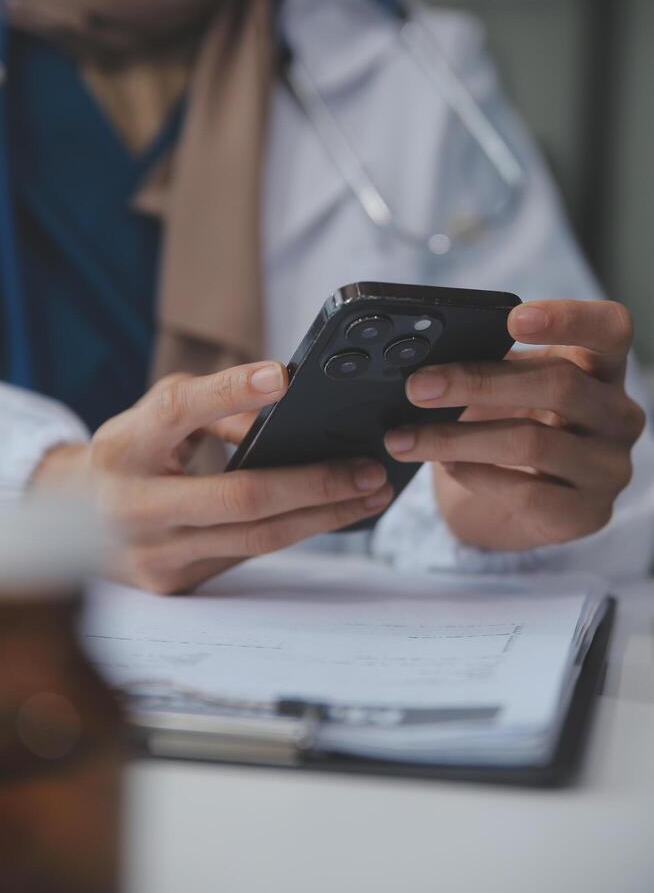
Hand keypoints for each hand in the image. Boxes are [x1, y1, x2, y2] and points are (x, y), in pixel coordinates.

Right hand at [33, 362, 391, 592]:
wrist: (76, 522)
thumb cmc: (133, 454)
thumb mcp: (156, 419)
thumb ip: (212, 408)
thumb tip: (286, 415)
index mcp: (124, 447)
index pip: (177, 412)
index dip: (230, 392)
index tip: (284, 377)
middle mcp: (132, 504)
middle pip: (240, 496)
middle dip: (314, 482)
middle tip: (368, 467)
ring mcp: (152, 553)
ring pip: (256, 538)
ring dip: (323, 516)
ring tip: (369, 494)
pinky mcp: (173, 582)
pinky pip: (247, 556)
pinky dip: (297, 532)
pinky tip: (333, 515)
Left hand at [384, 300, 645, 550]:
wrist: (523, 502)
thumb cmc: (517, 424)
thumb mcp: (509, 387)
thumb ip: (490, 366)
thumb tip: (426, 364)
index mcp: (604, 367)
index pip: (610, 330)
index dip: (569, 319)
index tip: (514, 319)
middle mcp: (619, 415)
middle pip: (559, 384)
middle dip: (477, 382)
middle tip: (417, 387)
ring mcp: (608, 467)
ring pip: (533, 441)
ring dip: (456, 438)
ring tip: (405, 438)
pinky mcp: (587, 514)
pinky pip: (527, 492)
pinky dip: (477, 475)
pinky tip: (446, 466)